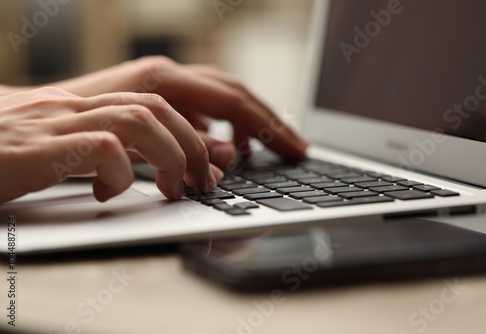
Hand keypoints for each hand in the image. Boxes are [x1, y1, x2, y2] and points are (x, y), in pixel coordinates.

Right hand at [0, 87, 221, 202]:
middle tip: (199, 180)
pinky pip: (100, 146)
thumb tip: (147, 164)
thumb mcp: (58, 150)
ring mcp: (54, 123)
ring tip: (172, 187)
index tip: (203, 164)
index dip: (188, 130)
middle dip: (191, 144)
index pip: (151, 101)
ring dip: (170, 156)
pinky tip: (104, 193)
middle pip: (155, 106)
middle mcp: (72, 108)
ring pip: (138, 119)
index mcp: (80, 107)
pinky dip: (119, 173)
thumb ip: (101, 151)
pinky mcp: (35, 149)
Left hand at [55, 56, 307, 168]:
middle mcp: (164, 74)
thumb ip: (184, 150)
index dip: (271, 128)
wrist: (21, 122)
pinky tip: (224, 146)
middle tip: (296, 148)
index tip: (297, 151)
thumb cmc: (69, 132)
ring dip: (246, 124)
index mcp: (162, 81)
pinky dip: (221, 127)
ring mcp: (160, 83)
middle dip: (270, 123)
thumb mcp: (129, 147)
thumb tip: (229, 156)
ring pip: (220, 98)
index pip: (235, 102)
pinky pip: (201, 107)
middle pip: (235, 93)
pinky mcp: (154, 96)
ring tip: (263, 151)